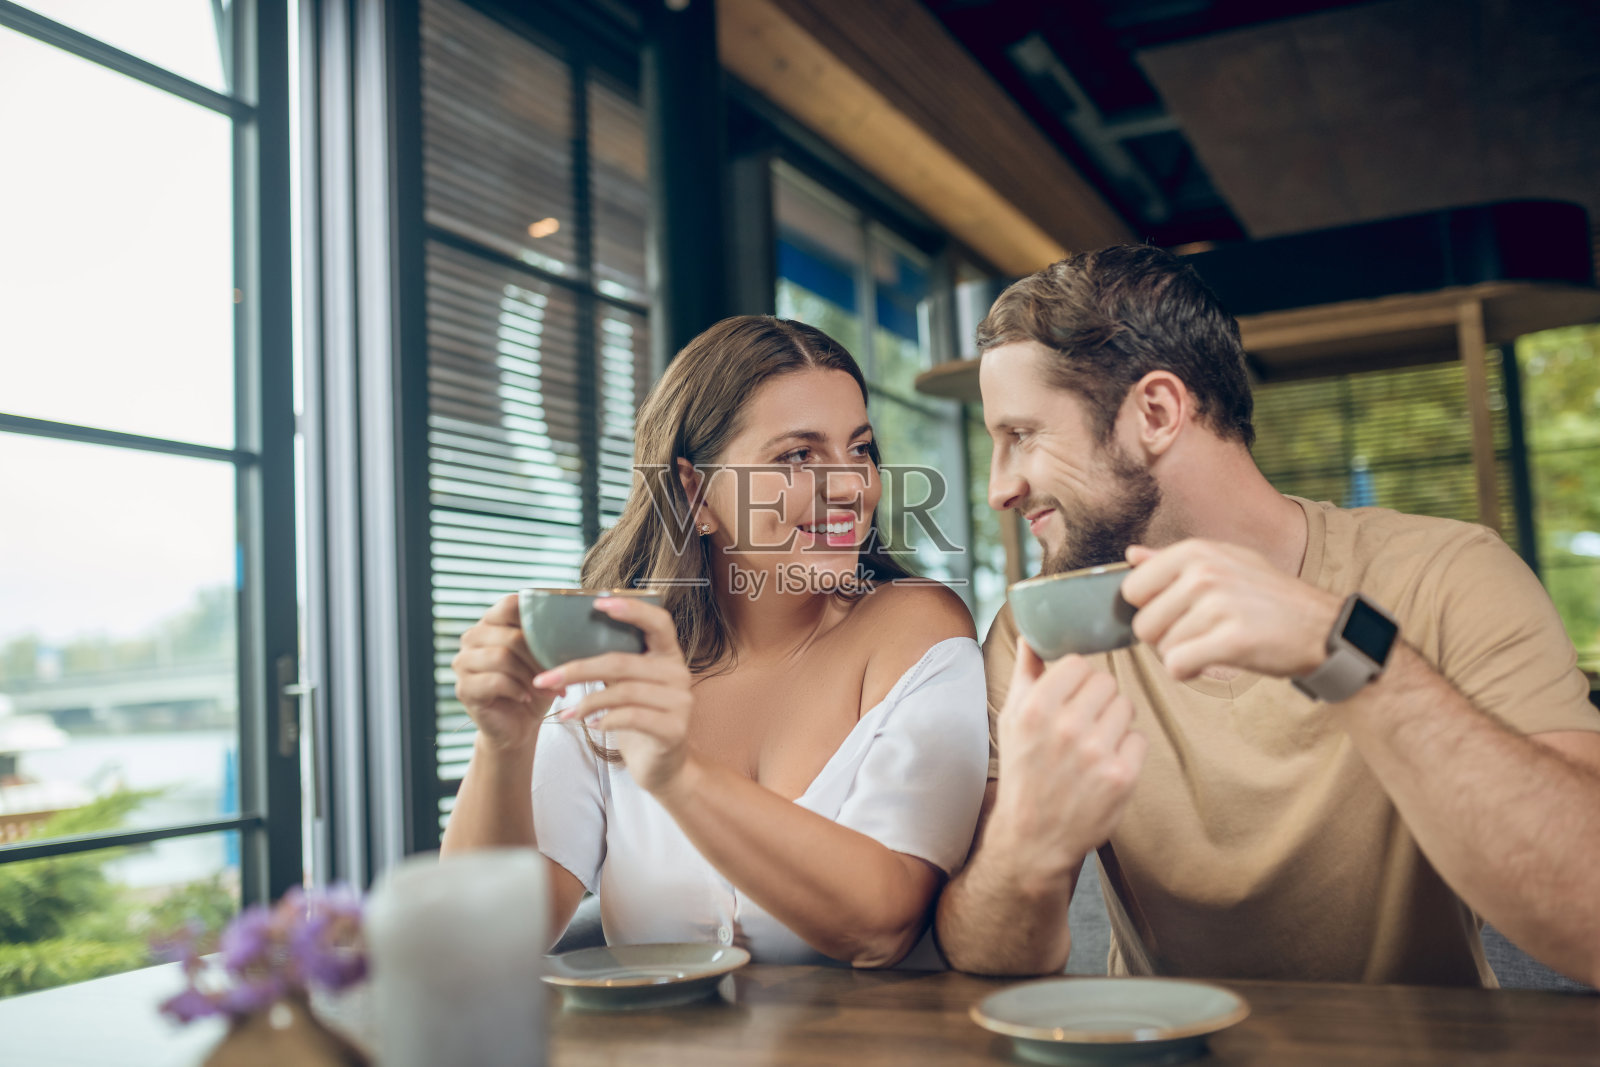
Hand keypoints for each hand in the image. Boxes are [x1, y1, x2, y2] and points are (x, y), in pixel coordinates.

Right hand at [452, 594, 558, 752]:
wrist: (518, 726)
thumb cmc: (535, 686)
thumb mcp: (546, 658)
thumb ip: (550, 636)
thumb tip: (578, 622)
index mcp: (491, 622)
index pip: (510, 605)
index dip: (538, 621)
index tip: (559, 642)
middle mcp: (472, 637)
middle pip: (511, 635)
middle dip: (540, 658)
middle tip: (558, 675)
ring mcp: (463, 662)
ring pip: (502, 656)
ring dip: (530, 676)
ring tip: (545, 689)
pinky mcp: (463, 688)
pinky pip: (495, 681)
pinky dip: (518, 690)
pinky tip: (526, 698)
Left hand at [534, 597, 695, 796]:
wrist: (664, 765)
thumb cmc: (640, 718)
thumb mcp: (628, 685)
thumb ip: (614, 661)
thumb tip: (568, 638)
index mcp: (669, 655)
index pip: (659, 622)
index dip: (632, 610)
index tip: (598, 602)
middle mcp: (679, 674)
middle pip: (623, 662)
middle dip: (578, 669)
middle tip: (545, 677)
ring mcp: (680, 702)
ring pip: (623, 691)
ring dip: (586, 701)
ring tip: (565, 712)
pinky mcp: (674, 729)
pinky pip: (631, 717)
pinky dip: (604, 719)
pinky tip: (590, 724)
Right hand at [991, 641, 1145, 883]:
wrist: (1033, 837)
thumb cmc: (1022, 772)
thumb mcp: (1011, 721)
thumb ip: (1025, 674)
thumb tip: (1031, 633)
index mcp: (1035, 709)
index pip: (1078, 663)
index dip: (1077, 678)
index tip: (1072, 694)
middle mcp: (1066, 728)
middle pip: (1106, 682)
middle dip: (1097, 699)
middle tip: (1084, 722)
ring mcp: (1096, 753)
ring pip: (1126, 707)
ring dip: (1114, 722)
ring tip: (1094, 744)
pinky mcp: (1122, 777)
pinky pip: (1138, 739)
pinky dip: (1126, 750)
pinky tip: (1105, 765)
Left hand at [1120, 540, 1342, 680]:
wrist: (1322, 628)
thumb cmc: (1267, 598)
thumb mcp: (1224, 564)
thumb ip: (1172, 561)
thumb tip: (1130, 555)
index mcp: (1196, 552)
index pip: (1132, 589)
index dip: (1150, 609)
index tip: (1177, 614)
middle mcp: (1205, 572)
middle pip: (1143, 623)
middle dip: (1164, 638)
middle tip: (1199, 635)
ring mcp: (1219, 604)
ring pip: (1161, 648)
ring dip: (1183, 656)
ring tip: (1213, 645)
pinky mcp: (1233, 639)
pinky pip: (1178, 665)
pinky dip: (1189, 672)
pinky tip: (1212, 662)